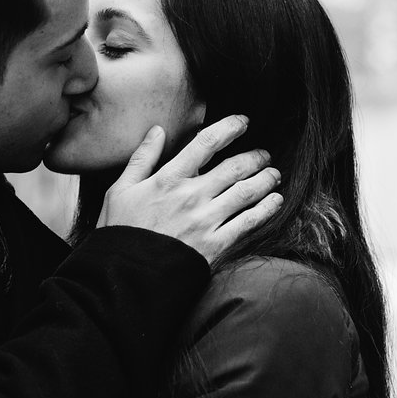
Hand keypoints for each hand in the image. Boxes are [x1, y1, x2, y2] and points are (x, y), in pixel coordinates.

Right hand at [98, 115, 283, 264]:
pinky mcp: (215, 244)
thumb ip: (142, 157)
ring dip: (265, 179)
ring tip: (274, 174)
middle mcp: (192, 196)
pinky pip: (248, 223)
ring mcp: (206, 220)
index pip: (206, 143)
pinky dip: (266, 209)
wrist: (126, 275)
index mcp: (169, 178)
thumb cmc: (121, 231)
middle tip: (263, 154)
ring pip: (246, 192)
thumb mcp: (120, 189)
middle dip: (254, 157)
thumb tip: (158, 130)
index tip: (243, 122)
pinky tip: (275, 201)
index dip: (229, 127)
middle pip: (234, 167)